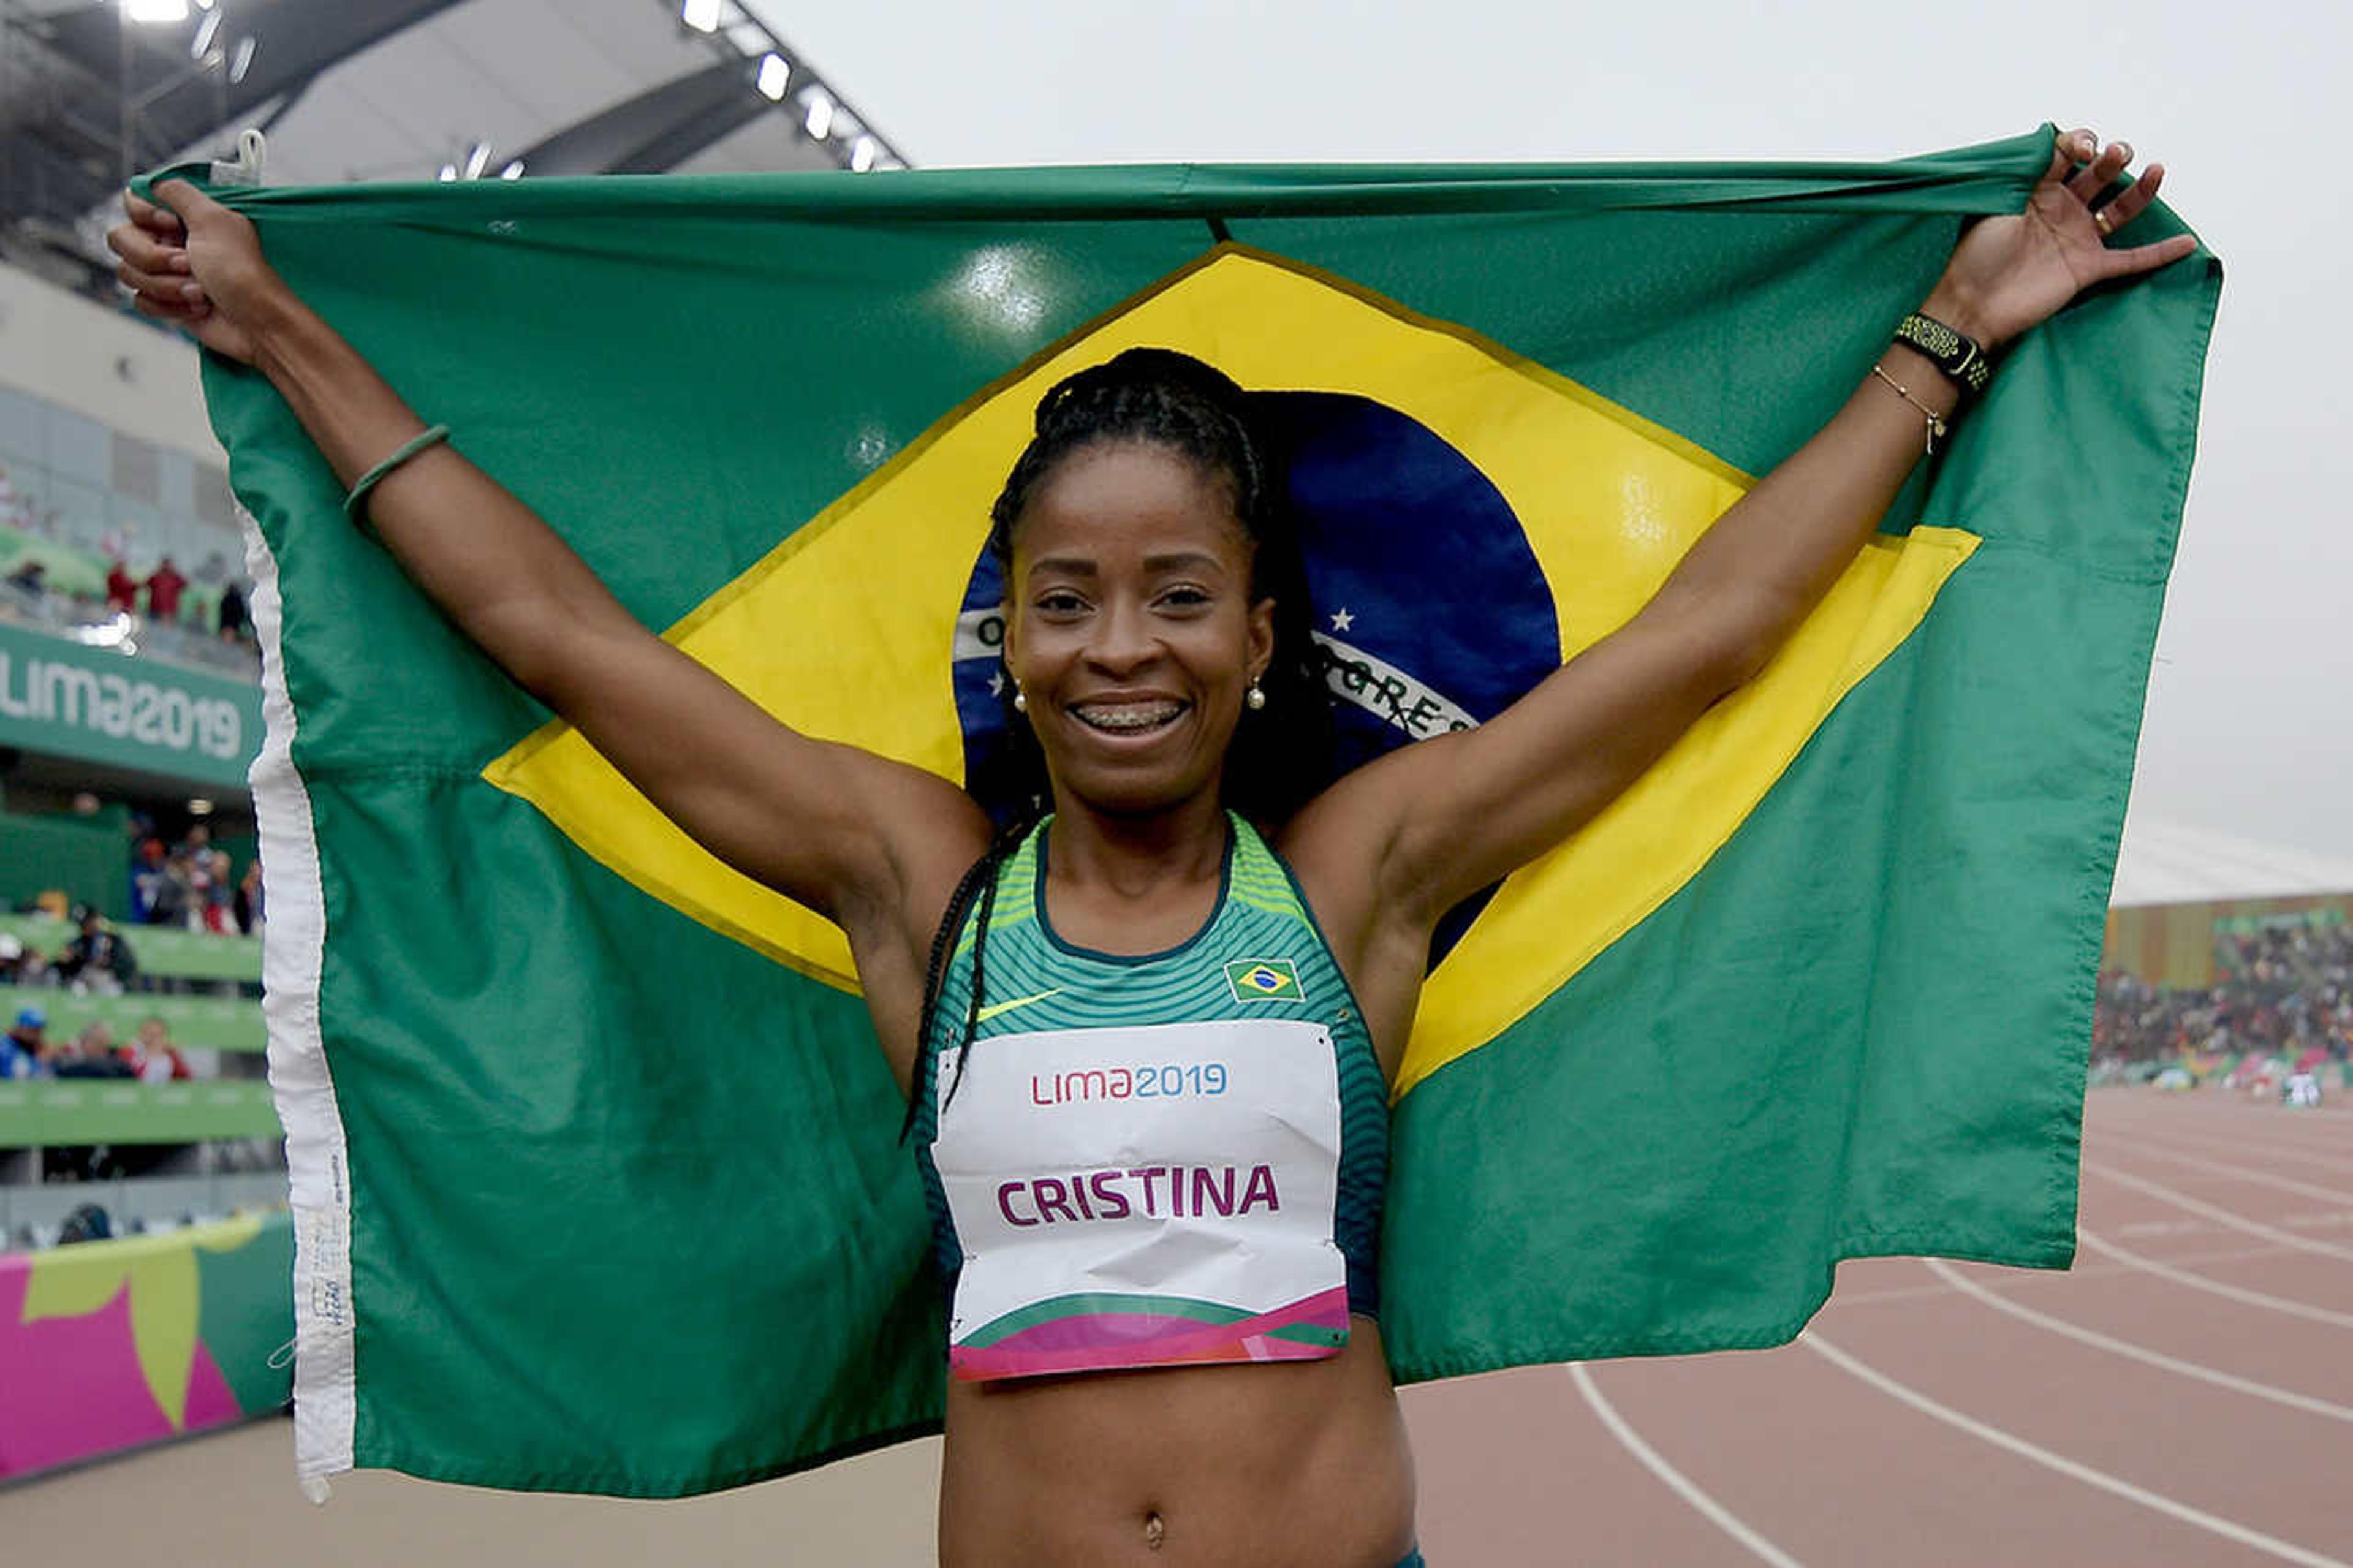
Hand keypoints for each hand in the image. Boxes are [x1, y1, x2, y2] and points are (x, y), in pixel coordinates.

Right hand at [105, 180, 282, 365]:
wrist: (255, 323)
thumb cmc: (241, 274)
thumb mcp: (213, 219)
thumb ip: (179, 193)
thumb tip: (154, 181)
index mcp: (183, 218)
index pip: (133, 203)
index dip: (146, 217)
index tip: (173, 226)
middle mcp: (172, 241)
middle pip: (122, 239)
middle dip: (155, 258)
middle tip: (189, 265)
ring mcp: (167, 272)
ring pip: (130, 272)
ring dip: (168, 286)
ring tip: (200, 292)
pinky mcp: (167, 300)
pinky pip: (141, 300)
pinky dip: (169, 307)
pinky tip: (197, 307)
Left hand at [1922, 128, 2199, 349]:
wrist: (1971, 307)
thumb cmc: (1975, 255)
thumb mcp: (1998, 204)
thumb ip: (2028, 173)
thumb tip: (2051, 138)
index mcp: (2036, 190)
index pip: (2067, 155)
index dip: (2079, 143)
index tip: (2082, 149)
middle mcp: (2061, 210)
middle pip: (2099, 175)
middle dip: (2112, 158)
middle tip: (2117, 153)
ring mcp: (2077, 239)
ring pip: (2120, 210)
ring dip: (2142, 190)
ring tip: (2157, 169)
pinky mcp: (2087, 269)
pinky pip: (2131, 260)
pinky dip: (2160, 253)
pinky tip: (2187, 242)